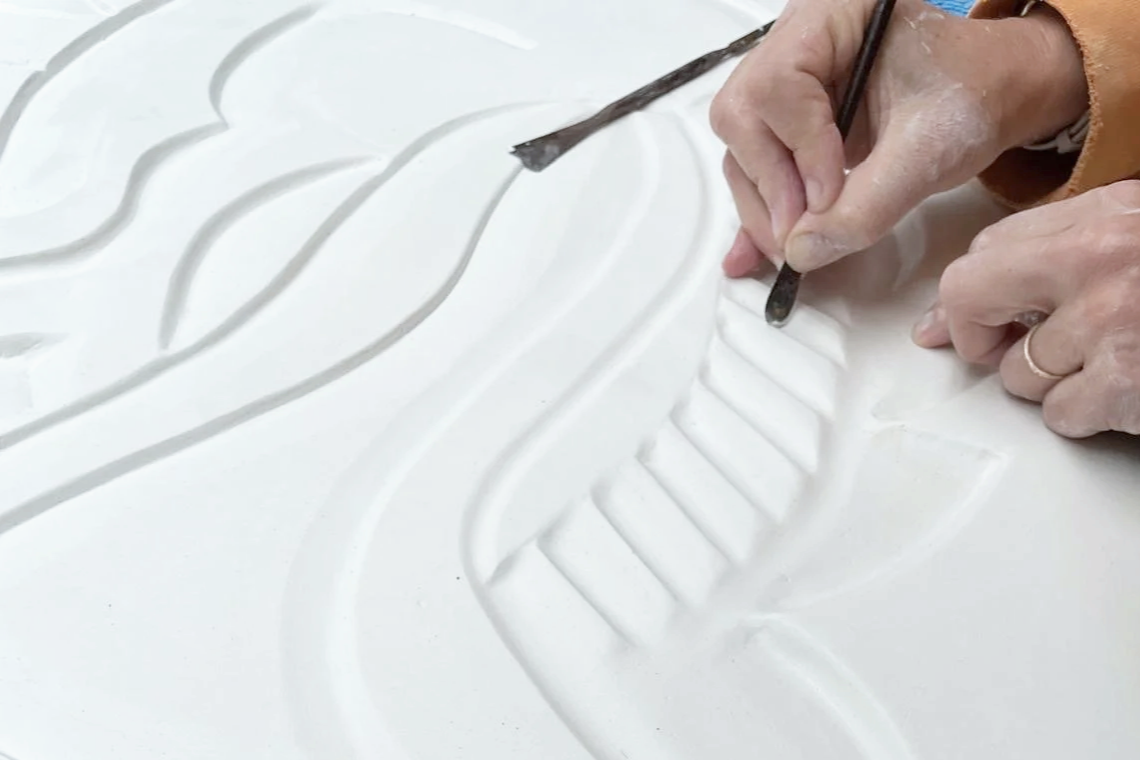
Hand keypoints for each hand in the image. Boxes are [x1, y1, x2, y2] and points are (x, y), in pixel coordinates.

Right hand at [709, 0, 1087, 276]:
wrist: (992, 93)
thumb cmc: (971, 96)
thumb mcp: (929, 151)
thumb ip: (867, 204)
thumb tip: (801, 251)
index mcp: (831, 15)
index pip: (779, 85)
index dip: (798, 150)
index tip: (827, 201)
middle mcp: (793, 42)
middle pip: (743, 118)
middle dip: (770, 185)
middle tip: (800, 235)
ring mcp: (783, 83)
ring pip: (742, 149)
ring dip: (764, 207)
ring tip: (797, 246)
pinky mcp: (785, 123)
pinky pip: (754, 167)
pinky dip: (759, 212)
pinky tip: (753, 253)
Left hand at [913, 181, 1139, 437]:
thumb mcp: (1136, 239)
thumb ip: (1060, 255)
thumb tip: (949, 313)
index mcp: (1104, 214)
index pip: (990, 247)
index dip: (969, 294)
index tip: (960, 318)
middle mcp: (1096, 257)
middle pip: (968, 293)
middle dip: (977, 335)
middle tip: (1008, 349)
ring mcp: (1106, 318)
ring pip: (1015, 372)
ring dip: (1051, 383)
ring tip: (1110, 362)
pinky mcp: (1120, 381)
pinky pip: (1059, 414)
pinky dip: (1087, 415)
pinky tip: (1124, 393)